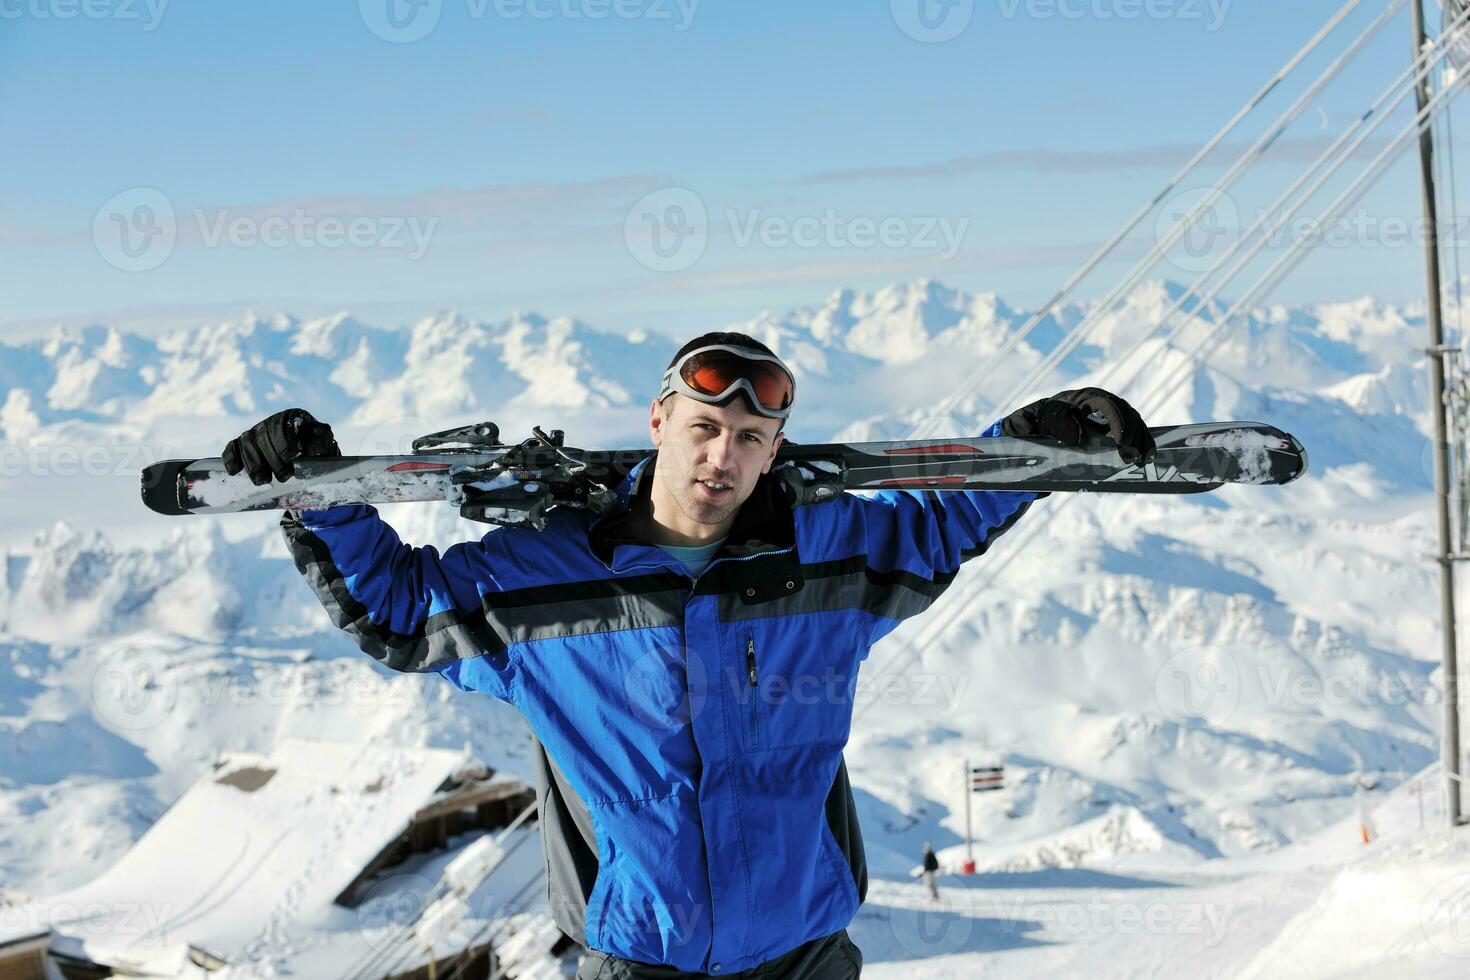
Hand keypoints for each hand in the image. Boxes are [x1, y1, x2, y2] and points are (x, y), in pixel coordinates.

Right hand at [222, 409, 340, 485]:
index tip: (290, 457)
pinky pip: (233, 447)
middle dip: (271, 458)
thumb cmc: (318, 449)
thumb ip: (321, 441)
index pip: (284, 424)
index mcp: (293, 417)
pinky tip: (234, 471)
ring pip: (247, 442)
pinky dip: (231, 457)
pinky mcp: (245, 444)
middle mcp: (272, 421)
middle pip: (264, 435)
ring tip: (264, 481)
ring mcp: (257, 431)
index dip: (284, 441)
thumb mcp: (325, 444)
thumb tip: (310, 447)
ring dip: (253, 463)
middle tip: (284, 477)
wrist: (310, 456)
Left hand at [1000, 387, 1155, 464]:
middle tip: (1132, 457)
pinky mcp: (1115, 424)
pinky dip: (1141, 442)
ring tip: (1142, 460)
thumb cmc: (1042, 419)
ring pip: (1133, 421)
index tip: (1122, 442)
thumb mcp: (1043, 420)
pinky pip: (1133, 430)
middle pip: (1125, 414)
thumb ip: (1057, 425)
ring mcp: (1110, 412)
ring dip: (1141, 440)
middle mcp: (1102, 401)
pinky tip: (1147, 457)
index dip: (1118, 422)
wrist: (1043, 420)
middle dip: (1133, 435)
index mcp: (1085, 398)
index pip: (1108, 406)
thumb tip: (1076, 438)